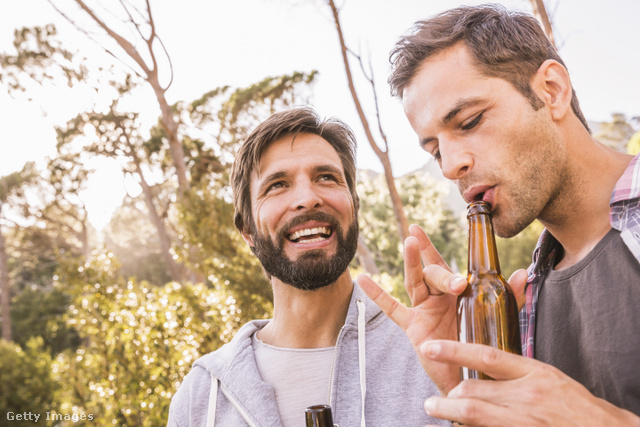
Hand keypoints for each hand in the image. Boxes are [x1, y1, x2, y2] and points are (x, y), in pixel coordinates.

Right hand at [357, 224, 528, 393]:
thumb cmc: (480, 346)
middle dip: (441, 273)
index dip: (442, 258)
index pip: (448, 266)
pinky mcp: (413, 327)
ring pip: (416, 282)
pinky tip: (363, 279)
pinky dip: (377, 294)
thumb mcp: (496, 318)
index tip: (448, 265)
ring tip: (409, 242)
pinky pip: (392, 308)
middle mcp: (438, 297)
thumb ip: (508, 296)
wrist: (469, 378)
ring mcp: (423, 310)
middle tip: (456, 285)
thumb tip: (523, 274)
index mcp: (456, 292)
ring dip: (412, 262)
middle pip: (433, 273)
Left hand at [421, 340, 639, 426]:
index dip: (454, 351)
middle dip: (450, 395)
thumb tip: (485, 366)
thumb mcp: (549, 379)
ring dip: (448, 411)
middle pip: (473, 390)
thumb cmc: (577, 407)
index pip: (485, 356)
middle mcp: (527, 396)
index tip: (430, 348)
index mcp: (534, 373)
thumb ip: (518, 373)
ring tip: (434, 409)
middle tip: (435, 400)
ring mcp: (523, 420)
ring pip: (472, 412)